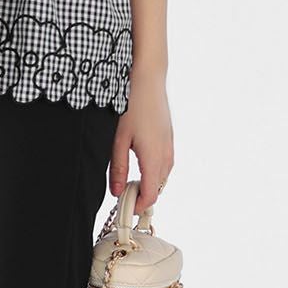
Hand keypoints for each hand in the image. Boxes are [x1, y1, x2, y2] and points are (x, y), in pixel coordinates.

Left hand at [109, 69, 172, 214]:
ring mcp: (170, 146)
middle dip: (142, 196)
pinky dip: (154, 172)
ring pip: (162, 177)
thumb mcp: (118, 139)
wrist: (148, 79)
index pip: (151, 194)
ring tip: (129, 182)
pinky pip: (165, 164)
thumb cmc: (132, 104)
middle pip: (158, 188)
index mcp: (154, 157)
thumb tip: (117, 192)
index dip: (138, 206)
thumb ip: (119, 168)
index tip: (125, 208)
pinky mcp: (169, 139)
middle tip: (122, 196)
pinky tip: (140, 165)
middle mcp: (166, 154)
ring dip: (149, 184)